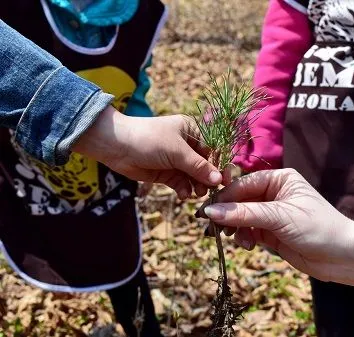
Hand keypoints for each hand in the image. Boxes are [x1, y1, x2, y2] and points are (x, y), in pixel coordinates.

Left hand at [72, 106, 222, 198]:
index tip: (226, 180)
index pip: (213, 149)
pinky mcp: (167, 173)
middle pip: (205, 165)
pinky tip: (183, 195)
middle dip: (207, 179)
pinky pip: (182, 183)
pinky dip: (184, 190)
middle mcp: (186, 145)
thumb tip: (219, 180)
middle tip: (208, 192)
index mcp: (192, 131)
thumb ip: (199, 167)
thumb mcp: (177, 152)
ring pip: (194, 177)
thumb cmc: (149, 139)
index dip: (220, 165)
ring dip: (196, 187)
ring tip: (196, 195)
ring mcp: (176, 160)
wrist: (116, 146)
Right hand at [197, 169, 353, 281]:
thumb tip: (210, 211)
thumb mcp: (279, 217)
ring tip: (237, 240)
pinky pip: (248, 231)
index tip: (207, 210)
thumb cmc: (317, 228)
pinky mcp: (271, 232)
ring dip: (236, 228)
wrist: (342, 257)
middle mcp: (274, 193)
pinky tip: (248, 246)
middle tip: (213, 228)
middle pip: (240, 200)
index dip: (225, 196)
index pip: (244, 184)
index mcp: (279, 179)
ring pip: (242, 217)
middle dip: (228, 214)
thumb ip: (244, 214)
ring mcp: (272, 213)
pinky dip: (244, 238)